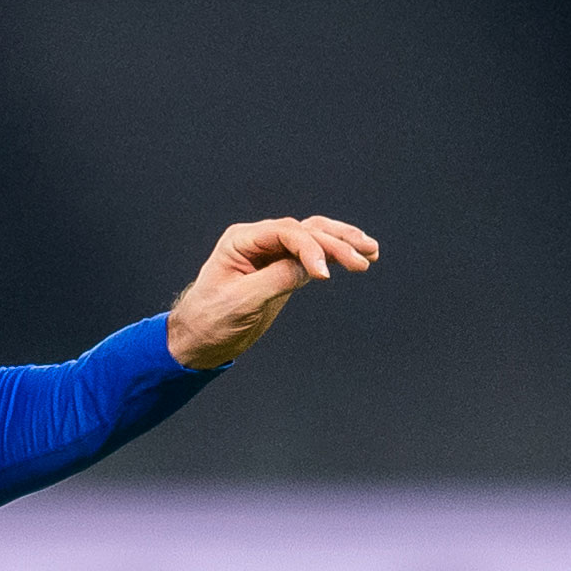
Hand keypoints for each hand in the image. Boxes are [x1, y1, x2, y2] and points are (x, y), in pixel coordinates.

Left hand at [164, 215, 381, 370]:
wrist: (199, 339)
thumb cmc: (210, 320)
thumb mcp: (242, 301)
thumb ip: (276, 279)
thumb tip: (310, 267)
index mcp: (241, 240)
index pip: (286, 234)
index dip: (310, 249)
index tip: (325, 274)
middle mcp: (258, 239)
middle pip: (305, 231)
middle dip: (336, 244)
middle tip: (363, 260)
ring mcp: (272, 251)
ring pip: (314, 235)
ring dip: (343, 242)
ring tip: (371, 250)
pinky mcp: (283, 267)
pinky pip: (313, 253)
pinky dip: (336, 254)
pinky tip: (359, 256)